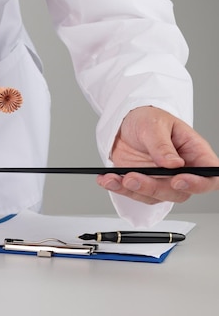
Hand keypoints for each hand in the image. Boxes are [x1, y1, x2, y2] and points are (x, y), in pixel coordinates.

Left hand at [97, 106, 218, 203]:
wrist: (125, 123)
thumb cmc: (148, 119)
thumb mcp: (154, 125)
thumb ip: (162, 145)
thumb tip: (173, 164)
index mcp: (195, 153)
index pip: (209, 176)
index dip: (199, 183)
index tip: (178, 180)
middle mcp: (182, 171)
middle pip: (179, 192)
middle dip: (155, 188)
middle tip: (134, 178)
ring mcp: (162, 180)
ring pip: (155, 196)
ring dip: (134, 190)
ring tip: (116, 178)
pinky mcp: (143, 184)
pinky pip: (134, 193)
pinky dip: (119, 188)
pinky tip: (107, 180)